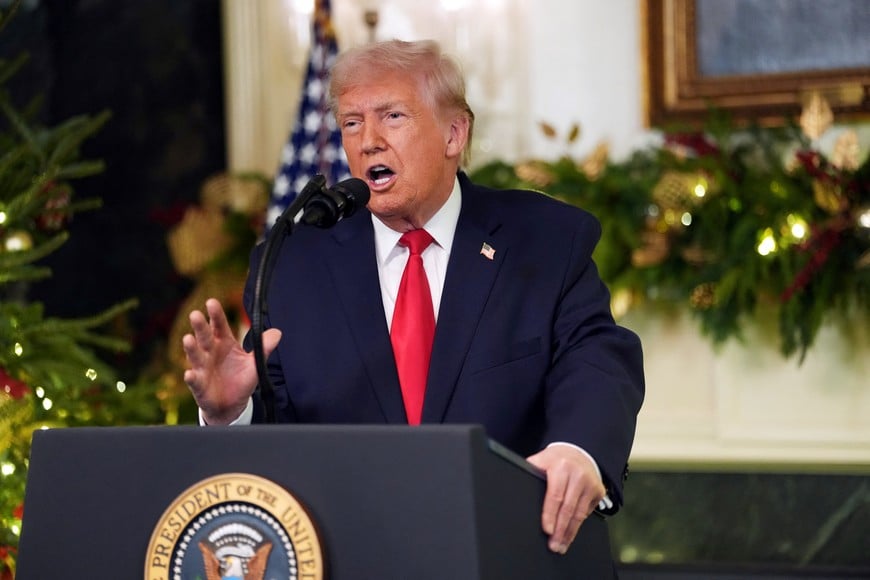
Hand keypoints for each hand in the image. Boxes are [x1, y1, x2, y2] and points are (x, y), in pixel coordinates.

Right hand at [182, 298, 281, 423]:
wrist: (231, 405)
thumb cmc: (240, 379)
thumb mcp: (255, 363)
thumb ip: (264, 347)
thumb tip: (277, 332)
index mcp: (224, 343)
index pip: (219, 326)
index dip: (216, 315)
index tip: (211, 302)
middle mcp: (210, 352)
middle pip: (204, 337)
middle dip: (200, 326)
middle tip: (195, 314)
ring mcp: (202, 368)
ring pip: (195, 355)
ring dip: (191, 348)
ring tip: (188, 339)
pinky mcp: (199, 385)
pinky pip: (194, 380)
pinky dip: (191, 377)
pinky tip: (189, 374)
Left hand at [526, 445, 605, 554]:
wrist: (579, 452)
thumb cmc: (556, 460)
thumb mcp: (542, 460)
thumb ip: (531, 471)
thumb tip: (512, 484)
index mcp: (560, 467)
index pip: (554, 495)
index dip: (550, 514)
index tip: (547, 530)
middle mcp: (578, 475)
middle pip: (568, 509)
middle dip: (560, 530)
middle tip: (554, 545)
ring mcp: (590, 483)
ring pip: (580, 514)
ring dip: (569, 532)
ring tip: (562, 545)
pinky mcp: (599, 491)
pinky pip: (588, 513)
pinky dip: (578, 525)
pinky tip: (571, 533)